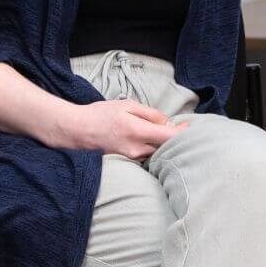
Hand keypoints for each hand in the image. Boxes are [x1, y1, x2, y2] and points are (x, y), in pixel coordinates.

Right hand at [53, 99, 188, 160]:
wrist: (76, 130)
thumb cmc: (100, 114)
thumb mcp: (127, 105)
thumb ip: (150, 114)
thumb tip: (167, 123)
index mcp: (138, 131)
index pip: (169, 137)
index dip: (183, 133)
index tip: (189, 126)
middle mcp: (136, 149)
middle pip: (165, 147)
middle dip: (173, 138)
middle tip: (178, 127)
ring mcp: (131, 158)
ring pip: (156, 152)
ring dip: (161, 144)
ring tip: (161, 132)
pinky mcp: (126, 161)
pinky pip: (145, 155)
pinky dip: (151, 148)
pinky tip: (149, 140)